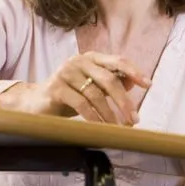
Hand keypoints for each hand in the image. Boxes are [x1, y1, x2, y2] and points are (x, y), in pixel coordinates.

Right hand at [0, 52, 151, 125]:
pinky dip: (94, 117)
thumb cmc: (68, 94)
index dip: (134, 71)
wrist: (36, 102)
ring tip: (118, 128)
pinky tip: (101, 128)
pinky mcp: (56, 88)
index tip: (148, 84)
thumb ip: (110, 83)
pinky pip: (80, 104)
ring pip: (95, 94)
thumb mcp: (91, 87)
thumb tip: (133, 82)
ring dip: (110, 114)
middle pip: (108, 79)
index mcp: (91, 58)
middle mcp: (78, 61)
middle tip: (134, 118)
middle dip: (123, 101)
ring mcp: (66, 73)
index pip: (117, 60)